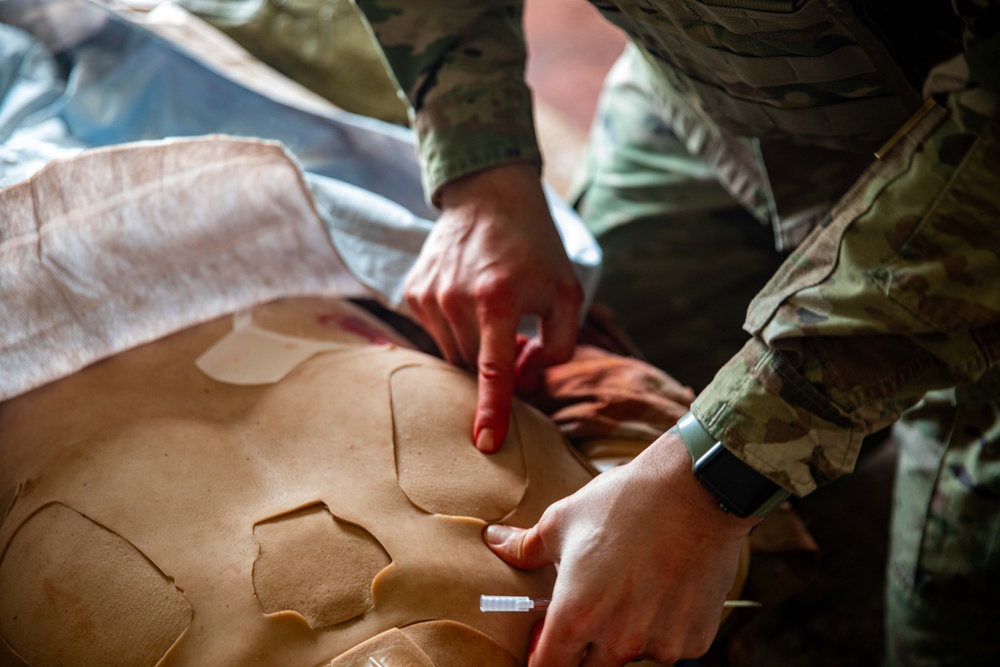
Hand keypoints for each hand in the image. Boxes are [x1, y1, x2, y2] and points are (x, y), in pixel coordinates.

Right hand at [405, 164, 583, 451]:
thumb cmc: (535, 247)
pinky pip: (436, 333)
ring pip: (452, 353)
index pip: (493, 370)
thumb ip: (558, 346)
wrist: (489, 195)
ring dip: (476, 347)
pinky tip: (470, 298)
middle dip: (496, 365)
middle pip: (473, 366)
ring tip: (495, 310)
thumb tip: (523, 380)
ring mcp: (428, 295)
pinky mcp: (412, 291)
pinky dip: (457, 329)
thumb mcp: (567, 292)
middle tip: (519, 336)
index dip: (491, 410)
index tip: (486, 444)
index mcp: (498, 298)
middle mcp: (455, 298)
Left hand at [483, 431, 759, 665]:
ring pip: (633, 654)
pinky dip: (664, 625)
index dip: (542, 655)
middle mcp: (618, 641)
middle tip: (595, 605)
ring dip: (627, 633)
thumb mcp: (563, 520)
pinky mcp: (695, 639)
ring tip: (634, 585)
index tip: (545, 642)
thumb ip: (525, 547)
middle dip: (586, 646)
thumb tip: (493, 541)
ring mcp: (660, 643)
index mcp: (576, 616)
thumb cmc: (624, 502)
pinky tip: (665, 586)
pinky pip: (670, 644)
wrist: (695, 490)